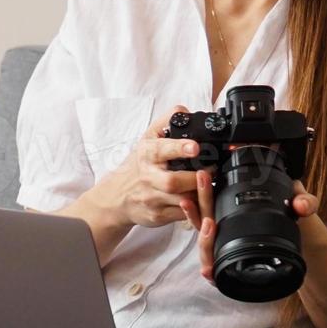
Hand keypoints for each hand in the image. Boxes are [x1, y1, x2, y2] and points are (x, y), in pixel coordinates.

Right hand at [84, 104, 207, 229]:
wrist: (117, 196)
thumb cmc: (138, 165)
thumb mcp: (148, 139)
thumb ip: (166, 121)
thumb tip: (185, 111)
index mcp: (147, 154)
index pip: (163, 150)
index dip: (180, 148)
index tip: (195, 147)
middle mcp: (148, 177)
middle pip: (173, 181)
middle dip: (195, 178)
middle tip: (210, 172)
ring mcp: (152, 199)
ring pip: (181, 200)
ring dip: (198, 194)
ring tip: (208, 185)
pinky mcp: (157, 216)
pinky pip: (182, 215)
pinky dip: (195, 209)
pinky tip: (200, 200)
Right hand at [198, 175, 322, 285]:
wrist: (307, 249)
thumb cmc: (297, 223)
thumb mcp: (303, 205)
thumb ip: (305, 201)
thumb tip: (300, 205)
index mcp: (236, 210)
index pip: (213, 199)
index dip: (203, 191)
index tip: (203, 179)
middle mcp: (226, 229)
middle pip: (202, 221)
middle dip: (195, 211)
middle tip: (194, 199)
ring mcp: (227, 249)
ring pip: (205, 247)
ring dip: (202, 240)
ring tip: (208, 226)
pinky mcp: (233, 270)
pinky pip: (216, 272)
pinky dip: (210, 272)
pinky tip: (208, 271)